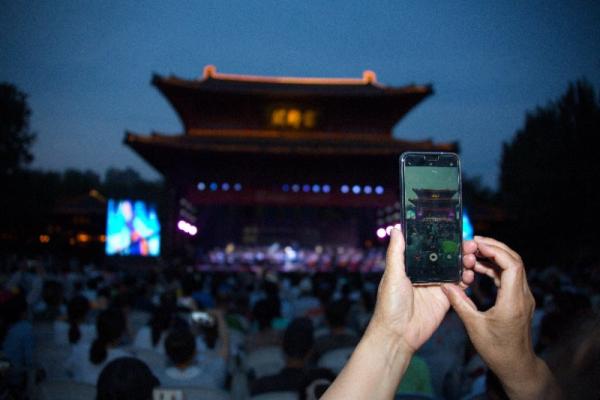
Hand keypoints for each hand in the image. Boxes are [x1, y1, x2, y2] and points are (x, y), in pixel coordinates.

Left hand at [368, 227, 476, 353]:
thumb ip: (396, 252)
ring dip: (464, 262)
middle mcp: (424, 274)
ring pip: (454, 269)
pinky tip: (470, 274)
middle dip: (458, 250)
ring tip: (471, 258)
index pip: (429, 248)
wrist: (398, 334)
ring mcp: (435, 286)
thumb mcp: (392, 275)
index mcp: (410, 266)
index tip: (455, 232)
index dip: (442, 240)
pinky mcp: (445, 299)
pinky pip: (458, 286)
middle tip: (470, 244)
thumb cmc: (390, 304)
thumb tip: (396, 229)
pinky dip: (466, 279)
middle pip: (445, 257)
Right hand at [442, 236, 556, 398]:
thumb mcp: (474, 326)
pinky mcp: (519, 299)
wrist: (516, 365)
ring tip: (472, 253)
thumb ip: (460, 303)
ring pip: (513, 267)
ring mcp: (523, 297)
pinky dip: (495, 268)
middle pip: (514, 260)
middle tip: (472, 242)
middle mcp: (522, 296)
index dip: (495, 250)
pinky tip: (478, 267)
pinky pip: (509, 276)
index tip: (476, 245)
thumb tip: (445, 285)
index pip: (512, 265)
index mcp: (513, 301)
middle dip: (494, 247)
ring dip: (494, 256)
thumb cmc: (496, 350)